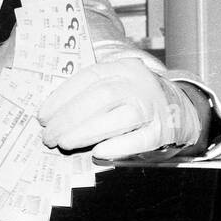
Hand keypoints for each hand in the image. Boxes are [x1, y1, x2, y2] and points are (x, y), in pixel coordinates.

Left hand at [36, 59, 201, 158]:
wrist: (178, 110)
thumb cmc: (133, 100)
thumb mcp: (114, 86)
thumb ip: (88, 94)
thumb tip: (51, 116)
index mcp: (123, 68)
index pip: (89, 77)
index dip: (61, 97)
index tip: (43, 116)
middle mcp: (140, 83)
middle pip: (101, 96)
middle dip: (69, 118)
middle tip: (49, 136)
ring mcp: (153, 107)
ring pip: (120, 117)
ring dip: (86, 132)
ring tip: (64, 143)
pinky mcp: (163, 131)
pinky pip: (141, 139)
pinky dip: (118, 146)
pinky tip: (98, 152)